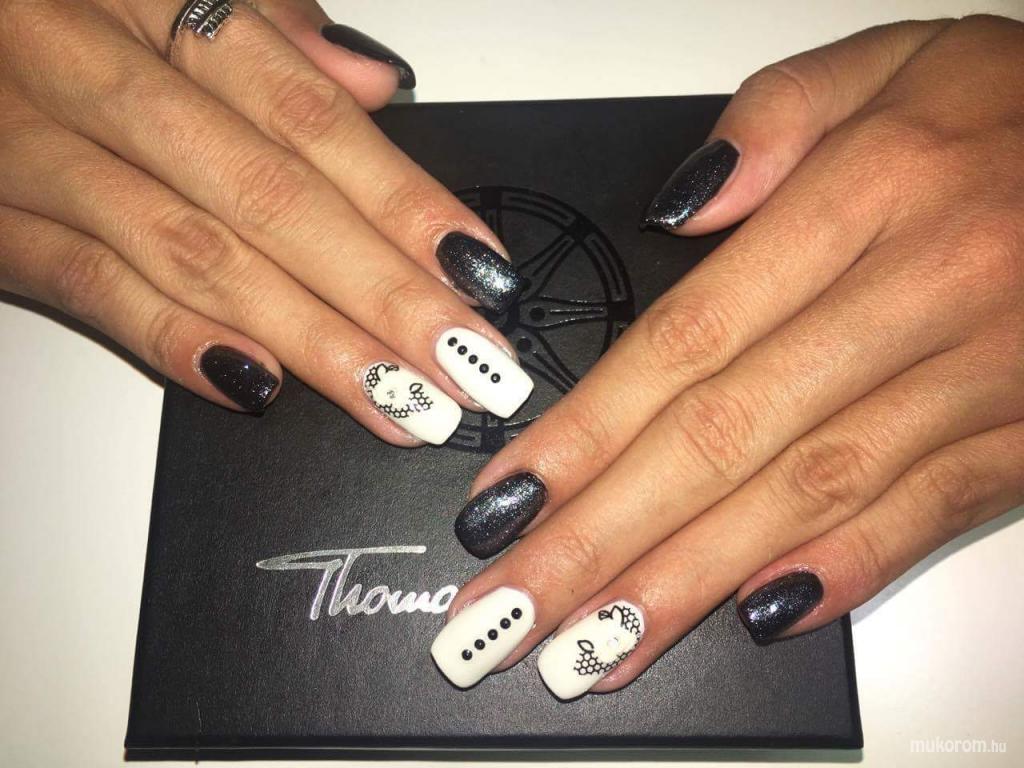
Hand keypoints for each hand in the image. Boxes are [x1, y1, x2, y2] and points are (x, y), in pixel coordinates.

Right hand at [0, 0, 532, 443]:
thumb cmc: (61, 7)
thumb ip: (270, 31)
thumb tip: (374, 84)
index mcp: (154, 4)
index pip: (308, 118)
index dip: (402, 200)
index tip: (479, 273)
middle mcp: (97, 73)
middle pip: (268, 197)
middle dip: (380, 292)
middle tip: (463, 363)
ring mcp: (37, 151)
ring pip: (194, 254)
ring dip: (308, 338)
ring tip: (396, 400)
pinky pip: (85, 287)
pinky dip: (174, 338)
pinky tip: (260, 386)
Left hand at [430, 15, 1023, 696]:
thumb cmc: (1022, 105)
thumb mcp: (892, 62)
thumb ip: (772, 122)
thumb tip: (677, 210)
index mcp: (867, 193)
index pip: (687, 339)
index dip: (585, 433)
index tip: (505, 503)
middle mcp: (922, 289)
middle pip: (724, 436)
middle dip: (602, 538)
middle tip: (509, 611)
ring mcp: (986, 372)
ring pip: (811, 493)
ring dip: (690, 580)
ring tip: (596, 645)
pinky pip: (933, 512)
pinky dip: (843, 569)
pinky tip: (750, 618)